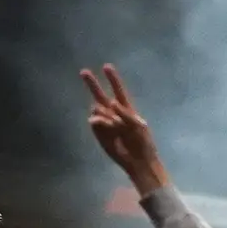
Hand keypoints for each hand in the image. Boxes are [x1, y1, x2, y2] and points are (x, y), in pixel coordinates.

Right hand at [78, 64, 171, 194]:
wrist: (137, 160)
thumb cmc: (143, 143)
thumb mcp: (139, 126)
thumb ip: (125, 113)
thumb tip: (111, 103)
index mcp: (126, 110)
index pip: (118, 91)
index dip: (113, 79)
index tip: (106, 66)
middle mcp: (114, 114)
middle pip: (101, 95)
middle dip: (92, 84)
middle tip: (83, 71)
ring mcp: (105, 122)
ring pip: (97, 109)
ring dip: (104, 113)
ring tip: (115, 125)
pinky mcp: (98, 132)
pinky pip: (94, 121)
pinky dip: (99, 121)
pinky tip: (106, 126)